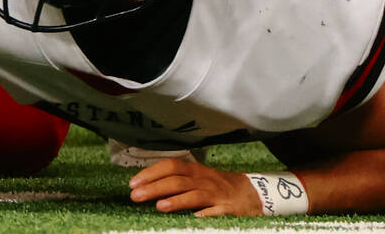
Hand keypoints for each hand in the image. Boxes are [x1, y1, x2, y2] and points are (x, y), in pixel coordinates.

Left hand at [129, 158, 262, 215]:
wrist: (251, 192)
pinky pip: (215, 212)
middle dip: (154, 188)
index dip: (150, 173)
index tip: (132, 183)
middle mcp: (202, 180)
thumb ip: (175, 179)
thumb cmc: (215, 185)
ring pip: (193, 195)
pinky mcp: (228, 210)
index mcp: (193, 170)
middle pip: (176, 181)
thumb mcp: (196, 177)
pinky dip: (205, 215)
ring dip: (175, 201)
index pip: (169, 166)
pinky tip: (194, 218)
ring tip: (158, 206)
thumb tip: (145, 186)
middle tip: (135, 196)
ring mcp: (215, 195)